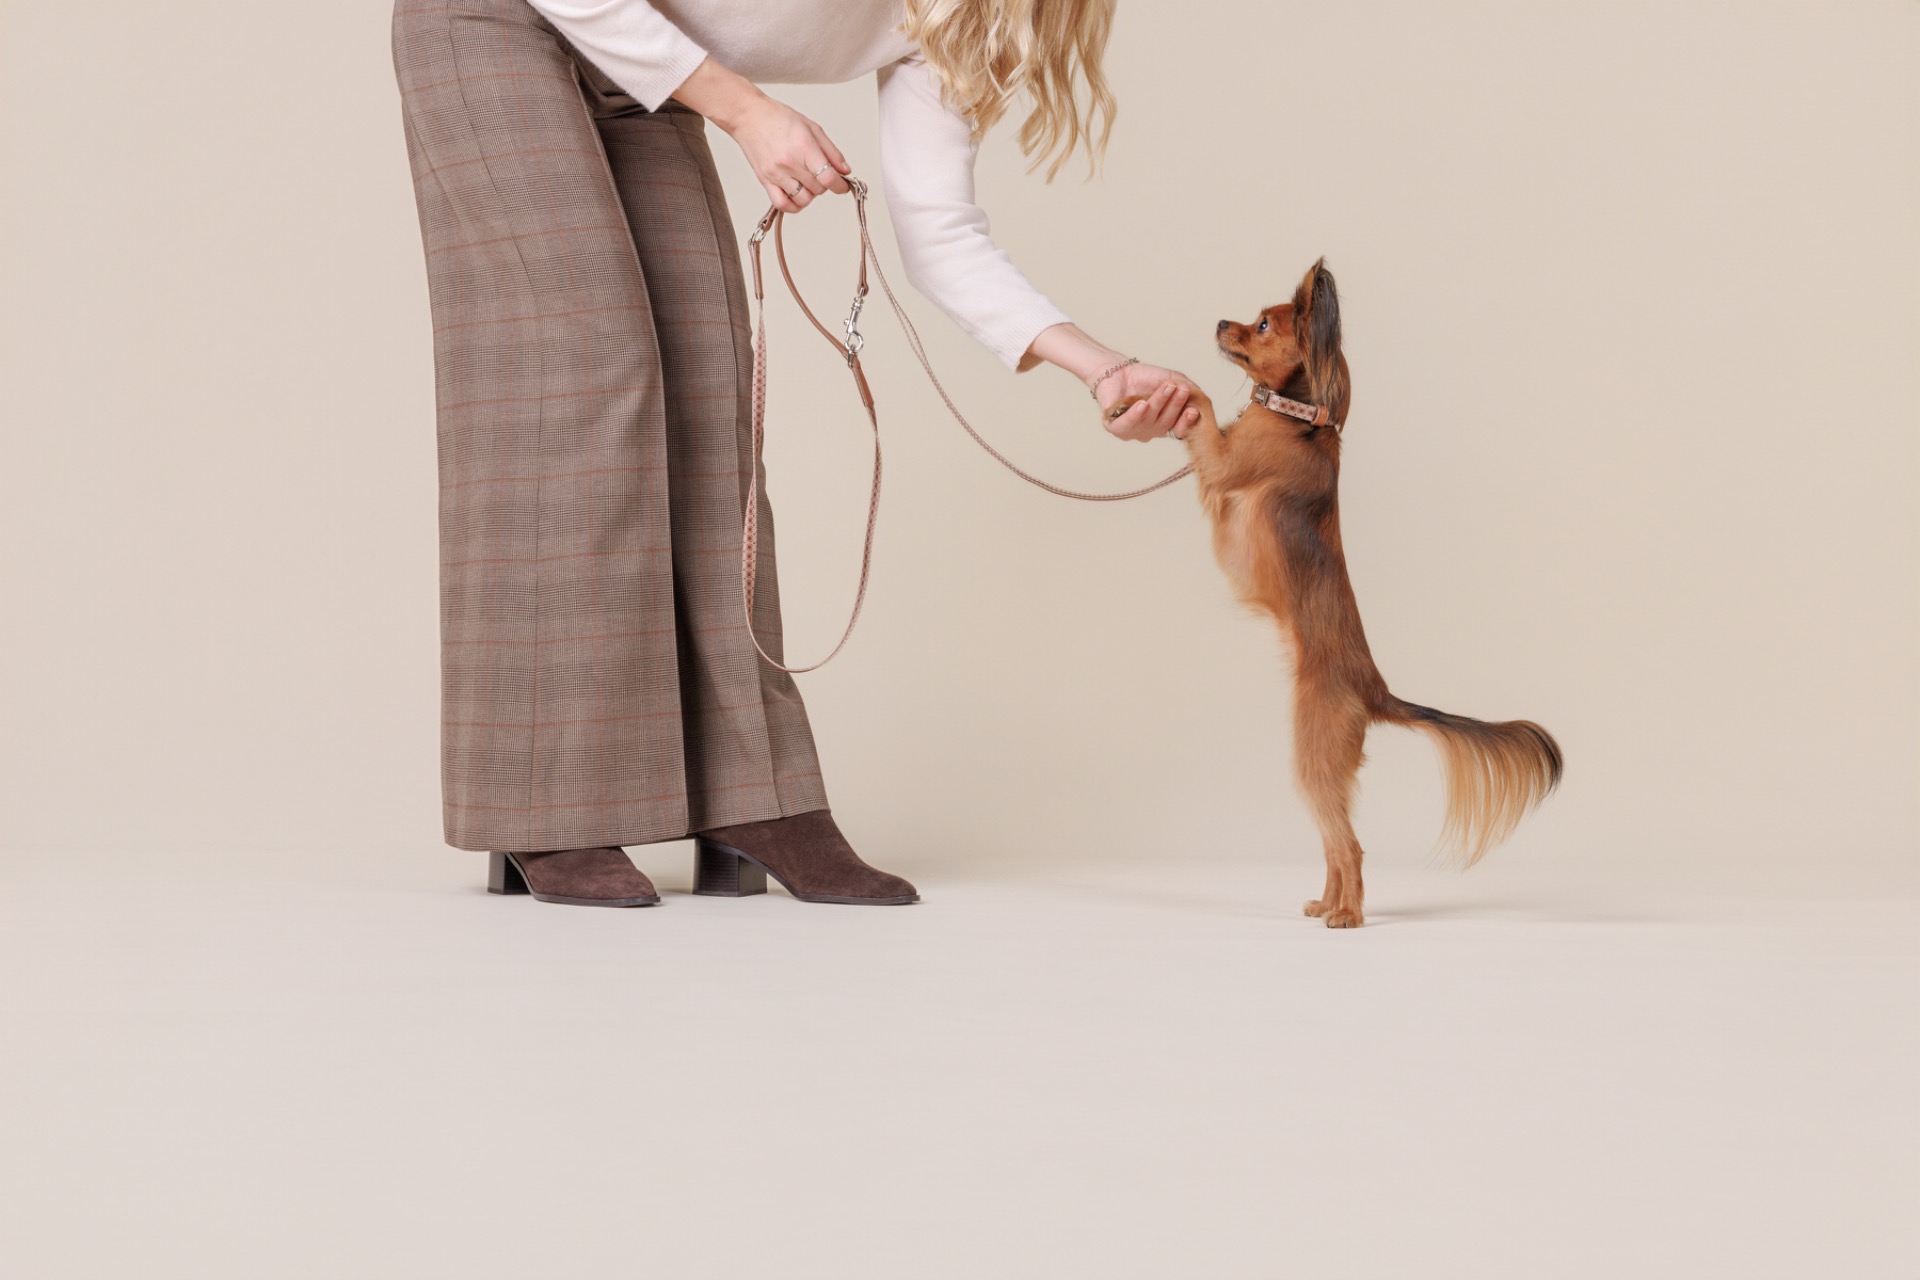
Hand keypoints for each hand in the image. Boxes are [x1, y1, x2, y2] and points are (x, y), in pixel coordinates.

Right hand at [726, 93, 852, 213]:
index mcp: (803, 147)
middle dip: (824, 184)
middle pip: (818, 189)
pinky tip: (797, 195)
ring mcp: (776, 174)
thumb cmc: (777, 118)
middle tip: (820, 173)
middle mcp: (789, 163)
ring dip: (810, 194)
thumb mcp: (812, 128)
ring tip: (807, 181)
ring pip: (803, 199)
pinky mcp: (765, 181)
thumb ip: (831, 151)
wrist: (748, 116)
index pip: (828, 178)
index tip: (842, 186)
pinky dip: (793, 205)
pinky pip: (782, 205)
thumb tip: (845, 170)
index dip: (840, 186)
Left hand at [1097, 362, 1201, 442]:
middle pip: (1165, 424)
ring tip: (1167, 386)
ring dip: (1160, 402)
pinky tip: (1142, 405)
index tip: (1194, 412)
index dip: (1186, 423)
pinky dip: (1135, 415)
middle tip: (1182, 389)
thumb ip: (1190, 390)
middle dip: (1175, 406)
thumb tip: (1203, 403)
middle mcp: (1150, 431)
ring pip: (1149, 421)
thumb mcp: (1174, 380)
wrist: (1118, 368)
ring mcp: (1133, 431)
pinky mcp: (1114, 427)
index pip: (1178, 431)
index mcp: (1165, 425)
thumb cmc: (1146, 378)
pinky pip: (1126, 426)